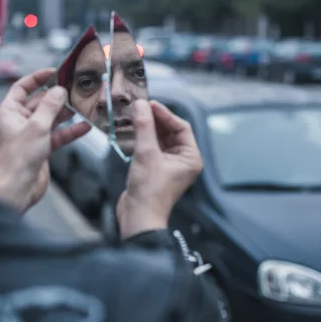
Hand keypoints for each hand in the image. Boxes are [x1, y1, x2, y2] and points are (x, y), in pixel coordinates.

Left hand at [0, 69, 90, 211]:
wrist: (16, 189)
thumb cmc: (17, 158)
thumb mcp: (37, 126)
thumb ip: (50, 106)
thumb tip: (59, 90)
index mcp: (9, 112)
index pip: (22, 87)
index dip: (38, 78)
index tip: (55, 72)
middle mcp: (18, 121)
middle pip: (39, 102)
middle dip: (57, 97)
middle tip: (74, 89)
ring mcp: (30, 135)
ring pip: (51, 118)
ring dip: (66, 113)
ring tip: (82, 106)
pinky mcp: (41, 148)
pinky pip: (58, 135)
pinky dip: (70, 131)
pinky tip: (85, 126)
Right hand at [117, 99, 202, 238]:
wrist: (138, 217)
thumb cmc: (150, 191)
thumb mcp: (146, 154)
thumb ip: (144, 127)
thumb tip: (140, 105)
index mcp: (190, 157)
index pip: (181, 127)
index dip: (165, 114)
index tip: (149, 104)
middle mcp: (182, 161)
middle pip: (169, 132)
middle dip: (154, 120)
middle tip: (138, 108)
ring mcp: (168, 166)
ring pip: (158, 139)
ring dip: (146, 129)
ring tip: (133, 117)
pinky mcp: (153, 170)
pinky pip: (149, 148)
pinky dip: (141, 139)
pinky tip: (130, 132)